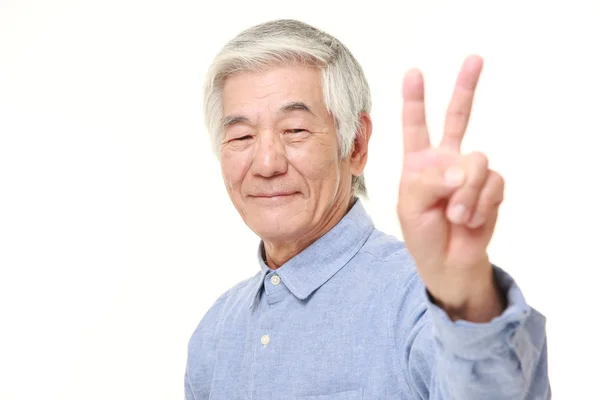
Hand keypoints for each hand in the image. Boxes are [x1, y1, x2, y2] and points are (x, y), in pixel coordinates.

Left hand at [397, 55, 505, 321]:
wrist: (449, 262)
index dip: (415, 101)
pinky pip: (492, 184)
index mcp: (419, 161)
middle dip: (464, 88)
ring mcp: (470, 172)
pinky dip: (481, 204)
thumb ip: (429, 182)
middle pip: (458, 118)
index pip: (416, 126)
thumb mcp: (411, 206)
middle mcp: (445, 160)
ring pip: (476, 162)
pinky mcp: (491, 186)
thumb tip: (462, 167)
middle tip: (474, 59)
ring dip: (466, 193)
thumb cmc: (423, 233)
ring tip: (456, 215)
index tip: (413, 74)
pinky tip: (471, 219)